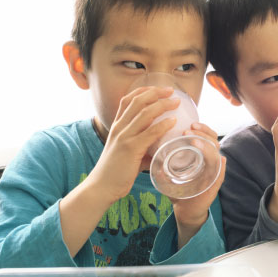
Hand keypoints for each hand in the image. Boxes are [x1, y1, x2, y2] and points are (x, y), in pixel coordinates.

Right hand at [88, 86, 180, 202]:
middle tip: (171, 91)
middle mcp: (119, 128)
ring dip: (162, 105)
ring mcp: (124, 137)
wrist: (101, 187)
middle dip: (155, 92)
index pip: (127, 100)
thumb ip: (143, 149)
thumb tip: (160, 150)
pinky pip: (150, 132)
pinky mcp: (130, 149)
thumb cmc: (116, 173)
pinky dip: (163, 125)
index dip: (143, 91)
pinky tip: (173, 122)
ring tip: (176, 102)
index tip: (157, 88)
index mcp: (117, 127)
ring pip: (144, 113)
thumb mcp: (128, 155)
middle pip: (137, 101)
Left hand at [169, 122, 226, 248]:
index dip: (201, 128)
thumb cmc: (178, 189)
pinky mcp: (215, 185)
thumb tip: (149, 150)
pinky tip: (219, 159)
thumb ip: (160, 162)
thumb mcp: (167, 173)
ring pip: (217, 154)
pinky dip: (220, 166)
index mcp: (201, 156)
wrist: (185, 210)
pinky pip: (221, 173)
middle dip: (204, 133)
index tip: (190, 123)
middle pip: (213, 141)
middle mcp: (210, 161)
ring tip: (195, 140)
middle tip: (190, 129)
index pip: (206, 136)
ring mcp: (214, 173)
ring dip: (208, 146)